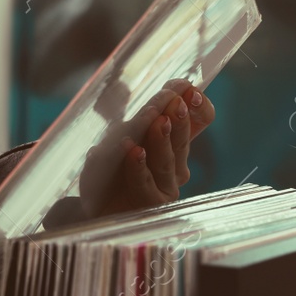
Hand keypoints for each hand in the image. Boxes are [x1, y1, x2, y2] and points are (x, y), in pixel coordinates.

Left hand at [80, 79, 214, 217]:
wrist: (97, 209)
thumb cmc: (113, 172)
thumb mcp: (117, 138)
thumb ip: (125, 116)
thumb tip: (123, 86)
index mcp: (174, 145)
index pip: (199, 122)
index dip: (199, 107)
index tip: (190, 89)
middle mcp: (176, 166)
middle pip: (183, 141)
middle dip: (180, 120)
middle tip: (176, 101)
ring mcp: (165, 187)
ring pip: (166, 161)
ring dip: (162, 140)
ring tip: (159, 121)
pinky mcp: (149, 205)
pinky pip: (144, 183)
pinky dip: (138, 166)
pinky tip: (134, 150)